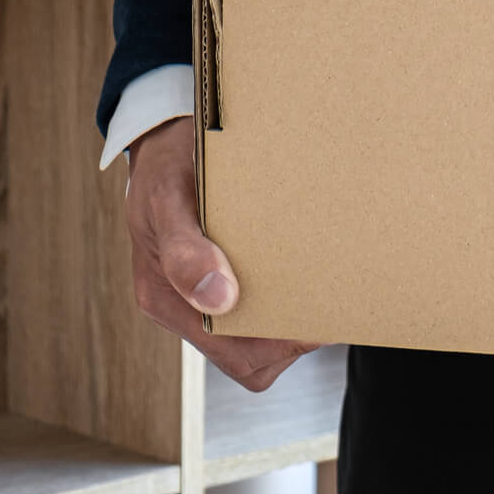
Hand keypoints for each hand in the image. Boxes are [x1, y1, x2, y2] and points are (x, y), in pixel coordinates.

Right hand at [125, 117, 318, 389]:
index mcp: (164, 297)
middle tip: (330, 295)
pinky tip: (305, 264)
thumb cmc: (165, 164)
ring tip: (321, 279)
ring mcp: (202, 292)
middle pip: (253, 353)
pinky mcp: (222, 273)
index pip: (234, 355)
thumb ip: (184, 252)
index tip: (317, 315)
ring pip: (260, 334)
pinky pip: (259, 303)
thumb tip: (219, 299)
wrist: (163, 138)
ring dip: (293, 313)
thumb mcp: (167, 199)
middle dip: (293, 333)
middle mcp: (183, 304)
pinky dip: (287, 291)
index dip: (280, 346)